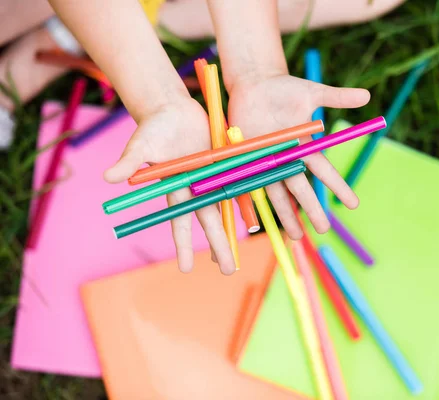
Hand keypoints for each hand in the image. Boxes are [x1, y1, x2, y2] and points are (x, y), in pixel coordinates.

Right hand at [104, 95, 236, 274]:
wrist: (171, 108)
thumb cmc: (152, 126)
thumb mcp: (140, 144)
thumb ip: (128, 162)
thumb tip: (108, 178)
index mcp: (175, 188)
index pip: (180, 222)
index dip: (184, 246)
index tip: (187, 269)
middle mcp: (194, 187)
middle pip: (209, 221)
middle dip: (218, 246)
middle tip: (227, 271)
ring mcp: (210, 176)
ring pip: (224, 206)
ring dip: (233, 228)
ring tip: (241, 250)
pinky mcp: (222, 162)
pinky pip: (237, 183)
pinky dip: (245, 198)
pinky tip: (253, 216)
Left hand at [227, 74, 369, 238]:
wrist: (254, 84)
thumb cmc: (284, 89)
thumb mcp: (312, 92)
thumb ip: (338, 97)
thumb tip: (368, 96)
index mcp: (304, 146)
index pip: (324, 171)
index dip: (338, 187)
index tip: (354, 204)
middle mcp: (286, 158)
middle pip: (301, 188)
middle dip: (312, 209)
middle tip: (323, 229)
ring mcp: (266, 161)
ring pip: (277, 192)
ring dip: (286, 214)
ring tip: (295, 236)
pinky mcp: (246, 158)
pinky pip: (248, 181)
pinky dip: (250, 199)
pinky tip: (256, 221)